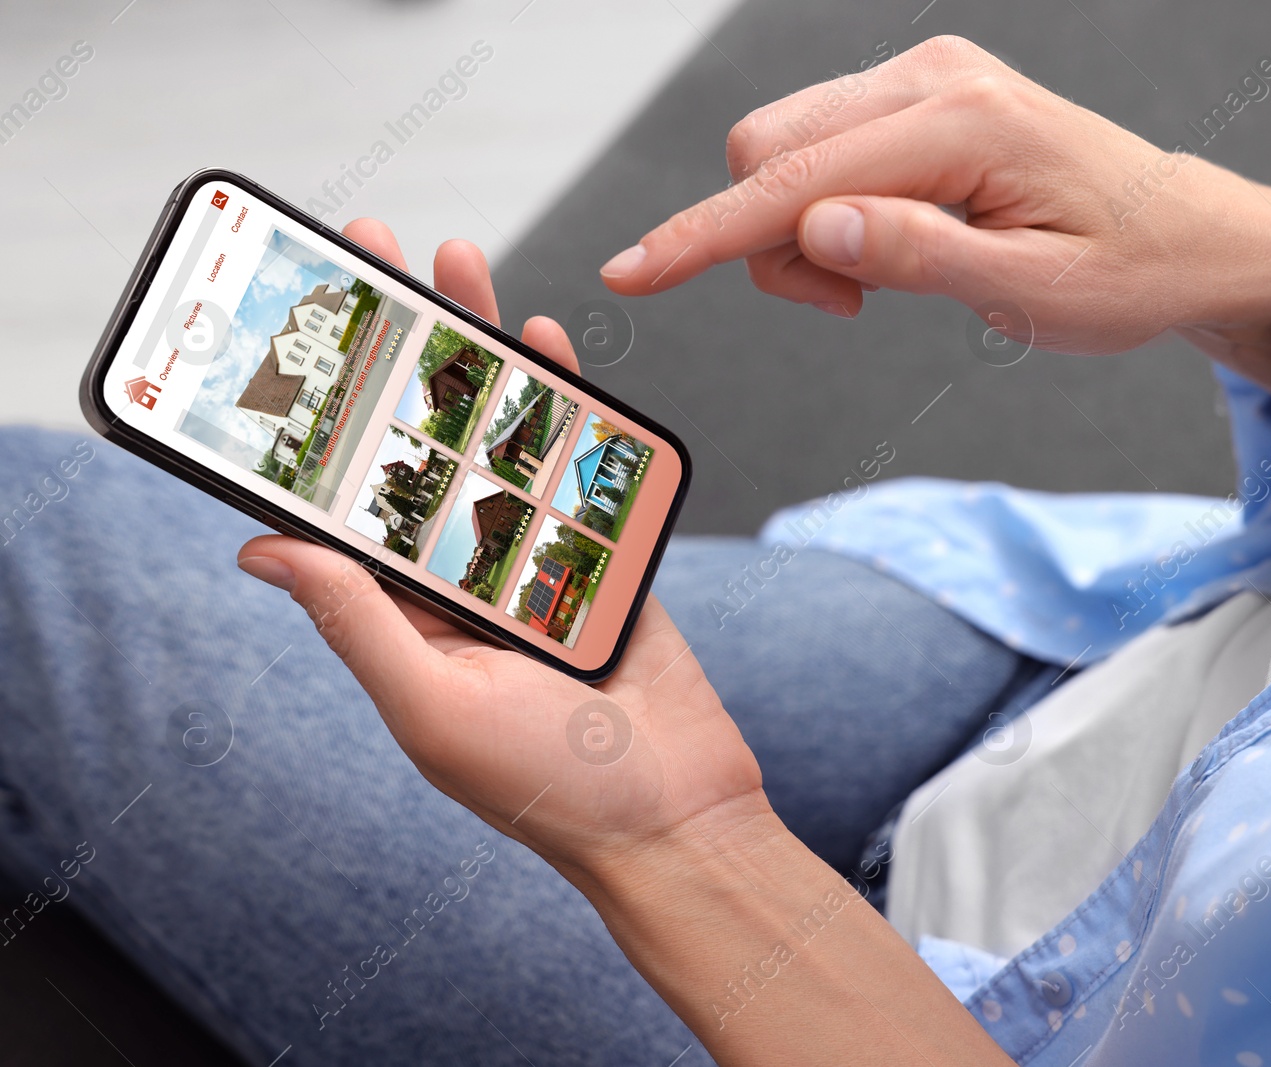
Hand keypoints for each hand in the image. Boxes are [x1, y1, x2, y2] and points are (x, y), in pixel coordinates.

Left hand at [236, 221, 766, 885]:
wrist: (678, 812)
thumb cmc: (552, 786)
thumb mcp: (435, 706)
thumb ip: (360, 621)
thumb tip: (263, 549)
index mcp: (402, 612)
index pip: (342, 498)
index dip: (316, 416)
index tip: (294, 338)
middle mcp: (459, 573)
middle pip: (418, 441)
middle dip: (394, 349)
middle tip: (367, 260)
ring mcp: (534, 553)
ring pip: (495, 435)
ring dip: (473, 350)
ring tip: (449, 265)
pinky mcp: (603, 547)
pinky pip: (574, 460)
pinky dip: (561, 398)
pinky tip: (539, 341)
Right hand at [597, 35, 1270, 390]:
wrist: (1185, 237)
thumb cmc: (1127, 270)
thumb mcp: (1031, 295)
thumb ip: (917, 257)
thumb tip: (812, 230)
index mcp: (962, 122)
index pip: (795, 180)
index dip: (703, 236)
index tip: (631, 272)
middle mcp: (933, 79)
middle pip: (768, 151)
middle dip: (771, 243)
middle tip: (851, 303)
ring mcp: (924, 79)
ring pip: (785, 151)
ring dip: (800, 232)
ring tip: (883, 278)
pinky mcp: (921, 97)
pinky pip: (822, 149)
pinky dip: (828, 211)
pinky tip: (888, 242)